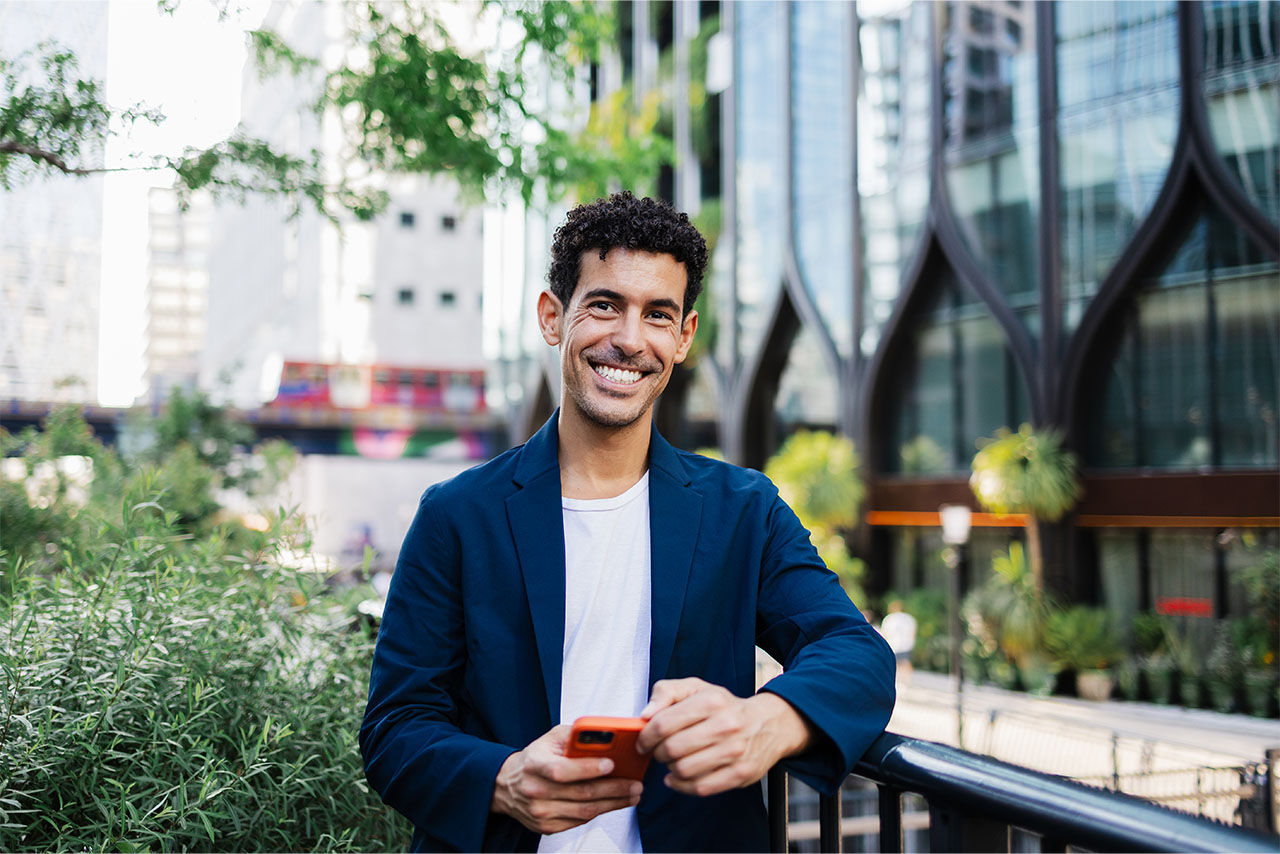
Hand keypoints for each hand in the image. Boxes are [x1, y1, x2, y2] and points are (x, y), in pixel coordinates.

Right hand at [491, 724, 642, 834]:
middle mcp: (536, 791)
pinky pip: (579, 821)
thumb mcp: (550, 739)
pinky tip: (614, 803)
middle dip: (613, 789)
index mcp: (535, 765)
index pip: (562, 770)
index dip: (588, 768)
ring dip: (613, 804)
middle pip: (581, 793)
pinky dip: (600, 812)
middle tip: (635, 784)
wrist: (506, 785)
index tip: (611, 764)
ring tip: (633, 795)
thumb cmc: (535, 758)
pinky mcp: (546, 826)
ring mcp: (541, 812)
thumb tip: (606, 737)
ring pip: (585, 811)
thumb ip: (575, 735)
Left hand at [636, 678, 810, 797]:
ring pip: (684, 770)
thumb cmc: (724, 706)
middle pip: (672, 749)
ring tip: (674, 761)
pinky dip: (683, 786)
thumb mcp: (696, 688)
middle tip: (660, 751)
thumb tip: (645, 715)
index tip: (644, 741)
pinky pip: (700, 788)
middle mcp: (725, 725)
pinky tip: (680, 777)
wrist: (768, 723)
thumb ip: (665, 692)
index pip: (663, 723)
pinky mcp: (740, 774)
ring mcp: (735, 752)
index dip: (646, 736)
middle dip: (658, 753)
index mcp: (711, 700)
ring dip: (671, 769)